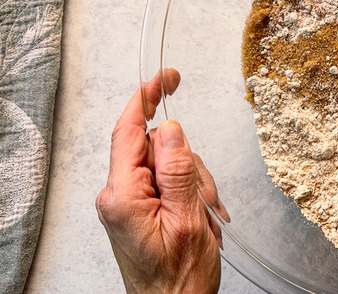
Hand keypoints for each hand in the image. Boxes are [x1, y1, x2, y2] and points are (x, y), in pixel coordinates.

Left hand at [96, 70, 228, 293]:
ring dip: (195, 185)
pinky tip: (201, 217)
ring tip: (204, 216)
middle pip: (158, 148)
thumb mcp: (189, 219)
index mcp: (123, 196)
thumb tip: (170, 128)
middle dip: (189, 165)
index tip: (164, 77)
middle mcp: (119, 195)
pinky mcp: (140, 208)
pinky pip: (170, 182)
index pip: (129, 132)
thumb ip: (177, 170)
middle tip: (205, 198)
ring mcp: (130, 202)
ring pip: (170, 164)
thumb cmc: (178, 279)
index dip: (146, 99)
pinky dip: (192, 194)